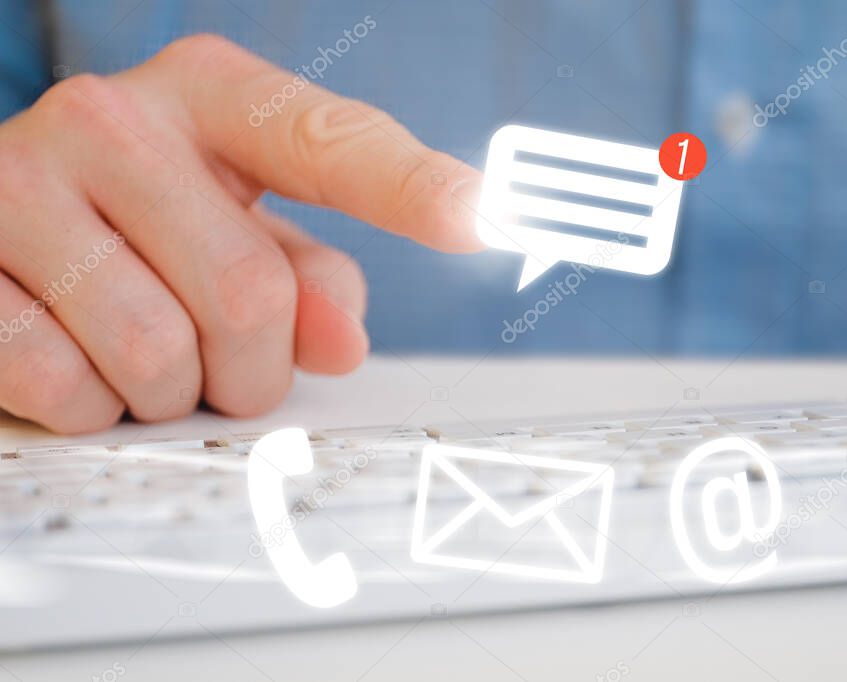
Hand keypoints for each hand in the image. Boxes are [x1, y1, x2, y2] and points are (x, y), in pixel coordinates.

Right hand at [0, 34, 481, 432]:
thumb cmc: (141, 220)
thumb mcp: (236, 226)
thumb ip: (309, 277)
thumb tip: (343, 342)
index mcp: (210, 94)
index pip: (331, 142)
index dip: (412, 186)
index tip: (484, 216)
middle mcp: (114, 117)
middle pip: (250, 296)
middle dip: (253, 368)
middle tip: (228, 361)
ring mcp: (20, 178)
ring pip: (158, 353)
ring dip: (175, 392)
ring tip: (151, 357)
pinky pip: (67, 386)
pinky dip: (94, 405)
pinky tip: (80, 360)